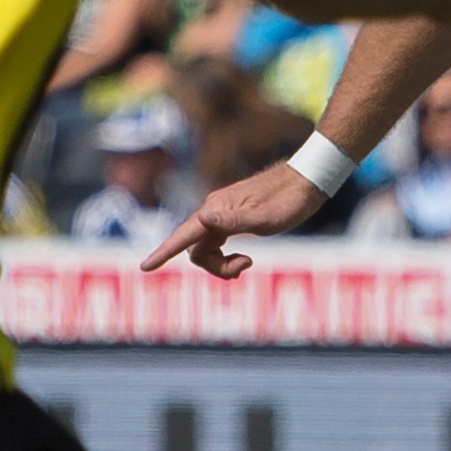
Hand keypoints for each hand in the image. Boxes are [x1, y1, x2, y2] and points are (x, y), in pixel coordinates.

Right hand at [141, 160, 326, 280]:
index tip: (145, 268)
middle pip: (195, 249)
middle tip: (246, 266)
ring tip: (248, 264)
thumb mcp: (264, 218)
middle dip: (214, 266)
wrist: (306, 182)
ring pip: (206, 247)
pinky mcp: (232, 216)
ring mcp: (221, 213)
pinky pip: (216, 242)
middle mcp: (212, 210)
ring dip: (222, 264)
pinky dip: (226, 256)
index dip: (163, 253)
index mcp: (215, 210)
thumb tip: (202, 220)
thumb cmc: (288, 201)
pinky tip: (244, 258)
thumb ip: (232, 221)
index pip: (183, 236)